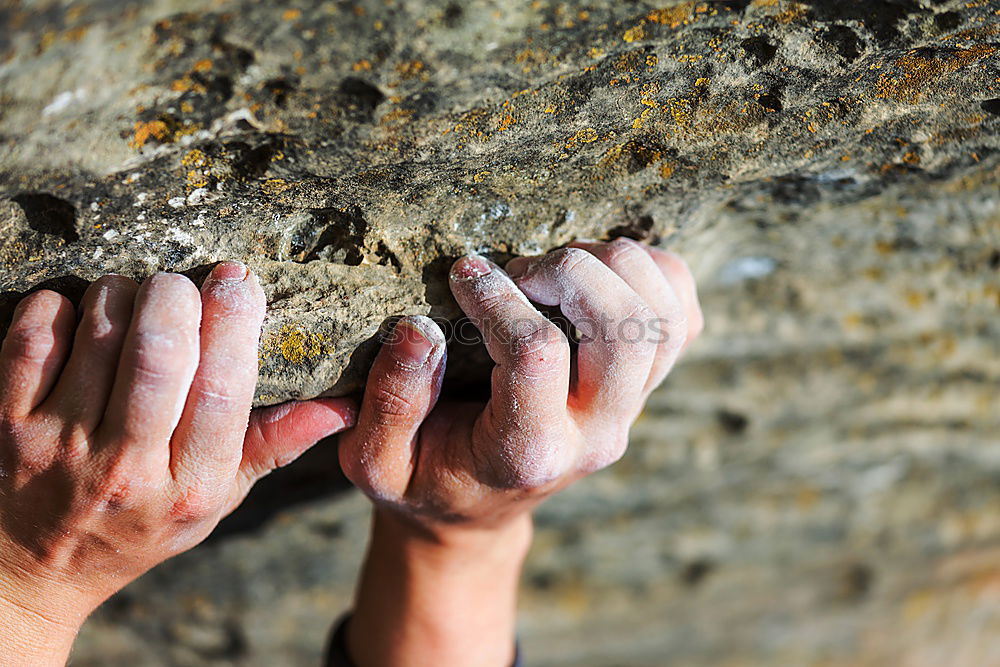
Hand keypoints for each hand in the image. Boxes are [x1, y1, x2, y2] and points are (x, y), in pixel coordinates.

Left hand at [0, 263, 354, 665]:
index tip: (239, 279)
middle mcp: (126, 468)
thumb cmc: (140, 524)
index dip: (234, 322)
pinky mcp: (10, 425)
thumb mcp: (217, 499)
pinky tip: (81, 313)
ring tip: (136, 296)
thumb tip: (342, 405)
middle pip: (160, 355)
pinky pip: (36, 339)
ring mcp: (61, 446)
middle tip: (183, 283)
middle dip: (177, 297)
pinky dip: (62, 307)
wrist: (32, 570)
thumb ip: (274, 445)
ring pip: (101, 336)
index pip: (223, 390)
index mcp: (190, 485)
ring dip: (124, 294)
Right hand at [340, 239, 701, 666]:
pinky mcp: (647, 384)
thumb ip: (391, 403)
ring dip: (615, 266)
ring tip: (555, 266)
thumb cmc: (425, 478)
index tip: (461, 274)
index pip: (537, 353)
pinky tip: (598, 273)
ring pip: (664, 316)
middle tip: (518, 268)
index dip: (497, 298)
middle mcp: (595, 431)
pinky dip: (653, 275)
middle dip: (571, 271)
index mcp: (527, 451)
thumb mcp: (379, 462)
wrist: (478, 509)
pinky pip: (684, 315)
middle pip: (626, 328)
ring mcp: (630, 408)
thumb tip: (417, 329)